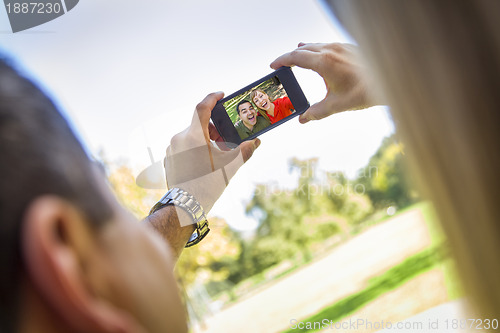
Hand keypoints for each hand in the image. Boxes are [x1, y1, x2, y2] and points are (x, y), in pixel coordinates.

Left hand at [165, 92, 259, 214]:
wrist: (184, 206)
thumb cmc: (207, 186)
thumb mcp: (229, 167)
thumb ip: (244, 151)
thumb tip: (256, 142)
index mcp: (193, 136)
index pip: (202, 107)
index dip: (212, 98)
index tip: (221, 95)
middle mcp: (179, 138)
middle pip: (198, 124)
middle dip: (213, 127)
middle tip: (226, 136)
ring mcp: (171, 149)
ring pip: (191, 135)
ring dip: (204, 138)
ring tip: (217, 152)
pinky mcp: (169, 158)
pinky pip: (183, 146)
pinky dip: (195, 147)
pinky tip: (205, 160)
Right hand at [271, 43, 378, 122]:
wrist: (389, 80)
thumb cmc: (363, 92)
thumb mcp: (336, 106)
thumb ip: (316, 112)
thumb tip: (303, 119)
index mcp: (323, 63)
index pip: (295, 57)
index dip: (281, 61)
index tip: (273, 66)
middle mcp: (330, 50)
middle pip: (303, 49)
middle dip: (290, 57)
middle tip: (281, 65)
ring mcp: (341, 47)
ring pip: (316, 45)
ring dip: (304, 51)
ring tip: (297, 55)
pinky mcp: (350, 48)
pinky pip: (328, 45)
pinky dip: (318, 50)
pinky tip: (321, 56)